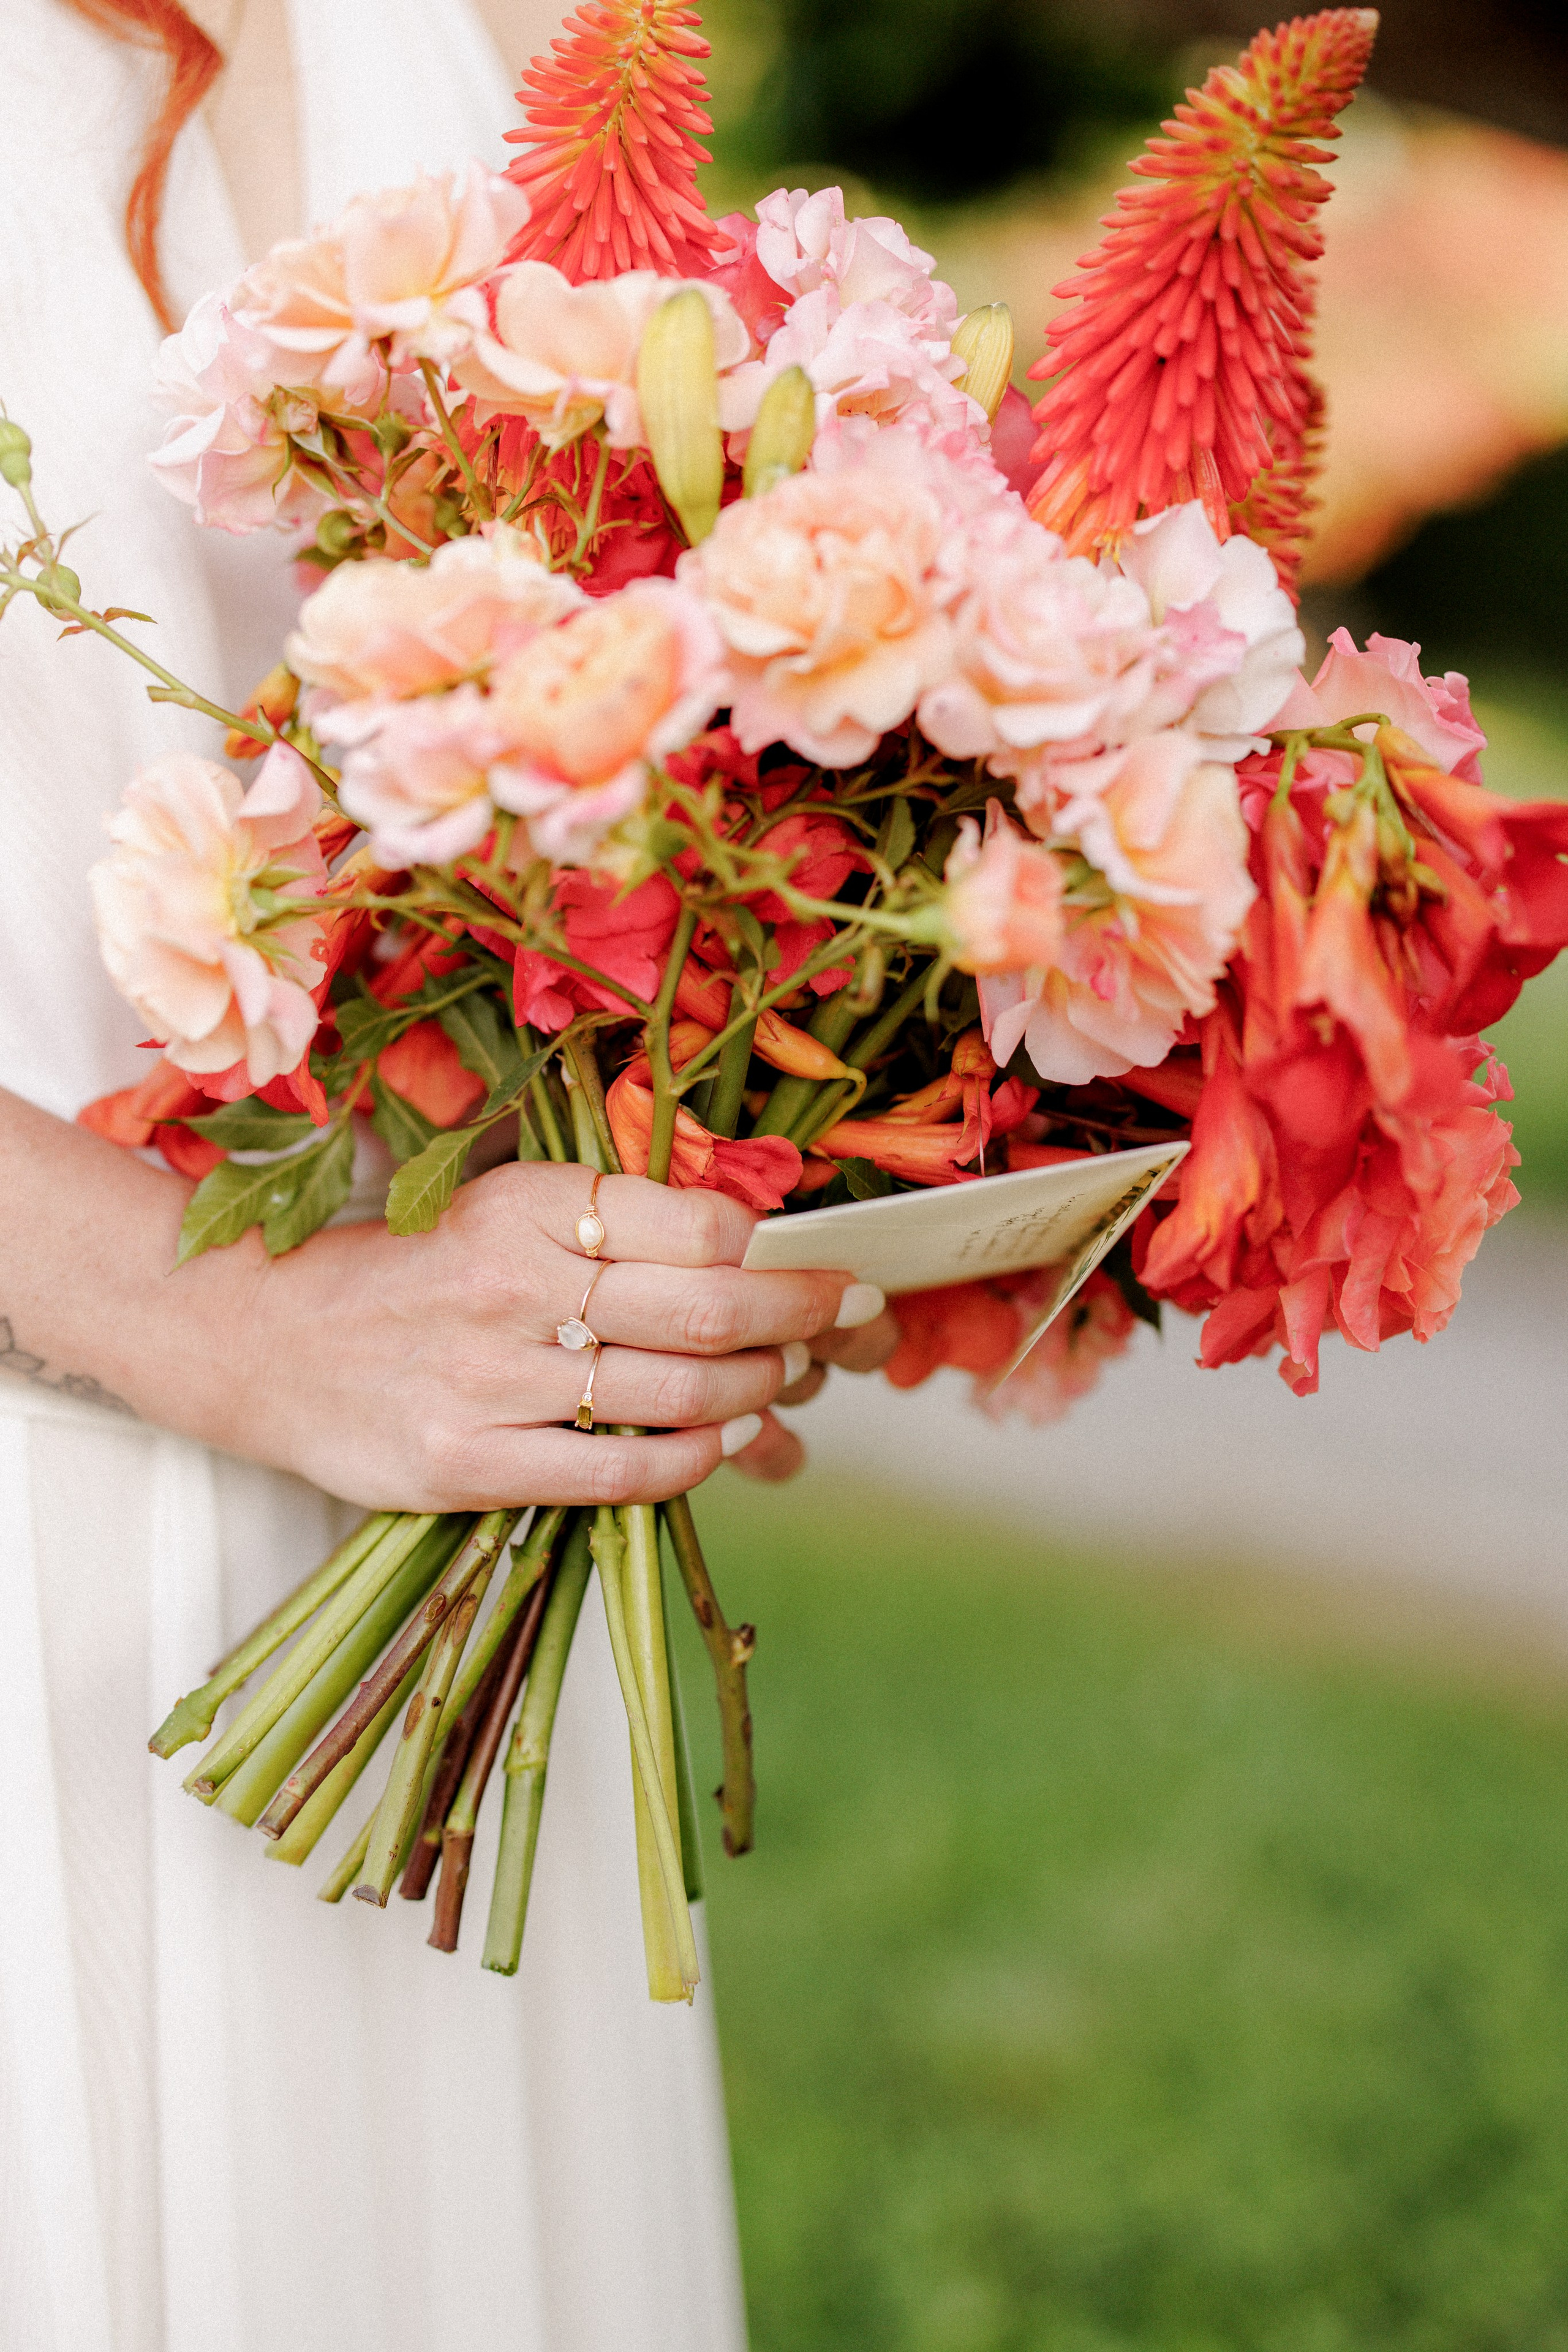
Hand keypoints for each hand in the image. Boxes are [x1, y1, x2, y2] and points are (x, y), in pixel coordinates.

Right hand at [230, 1160, 888, 1508]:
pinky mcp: (466, 1462)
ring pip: (680, 1391)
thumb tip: (762, 1258)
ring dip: (759, 1391)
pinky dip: (694, 1461)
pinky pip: (621, 1472)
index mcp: (531, 1201)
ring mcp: (489, 1379)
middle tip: (847, 1319)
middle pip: (711, 1308)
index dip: (787, 1254)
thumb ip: (619, 1229)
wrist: (262, 1339)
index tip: (832, 1266)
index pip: (701, 1225)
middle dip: (803, 1319)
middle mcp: (514, 1282)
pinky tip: (723, 1443)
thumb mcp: (507, 1211)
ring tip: (781, 1383)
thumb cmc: (411, 1273)